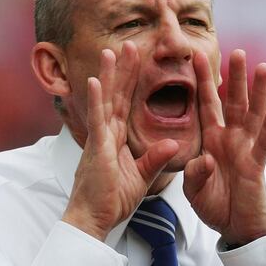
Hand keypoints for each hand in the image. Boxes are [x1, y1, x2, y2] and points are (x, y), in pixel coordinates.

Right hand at [62, 43, 178, 240]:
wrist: (94, 221)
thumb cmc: (112, 201)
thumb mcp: (142, 177)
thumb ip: (155, 158)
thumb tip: (172, 142)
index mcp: (116, 139)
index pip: (126, 105)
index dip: (132, 83)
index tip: (138, 61)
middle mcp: (106, 135)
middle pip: (116, 96)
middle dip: (122, 71)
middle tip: (129, 44)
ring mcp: (99, 140)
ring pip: (105, 102)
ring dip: (108, 76)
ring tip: (111, 51)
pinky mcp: (96, 150)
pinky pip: (97, 122)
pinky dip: (96, 101)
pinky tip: (94, 82)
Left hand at [184, 49, 265, 245]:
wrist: (234, 228)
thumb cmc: (214, 206)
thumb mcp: (193, 189)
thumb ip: (194, 173)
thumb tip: (205, 159)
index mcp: (211, 140)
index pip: (207, 105)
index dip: (203, 81)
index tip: (196, 56)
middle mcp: (230, 140)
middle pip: (233, 102)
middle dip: (235, 77)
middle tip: (236, 50)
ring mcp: (245, 150)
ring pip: (254, 115)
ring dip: (258, 92)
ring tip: (263, 67)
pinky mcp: (256, 166)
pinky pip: (264, 142)